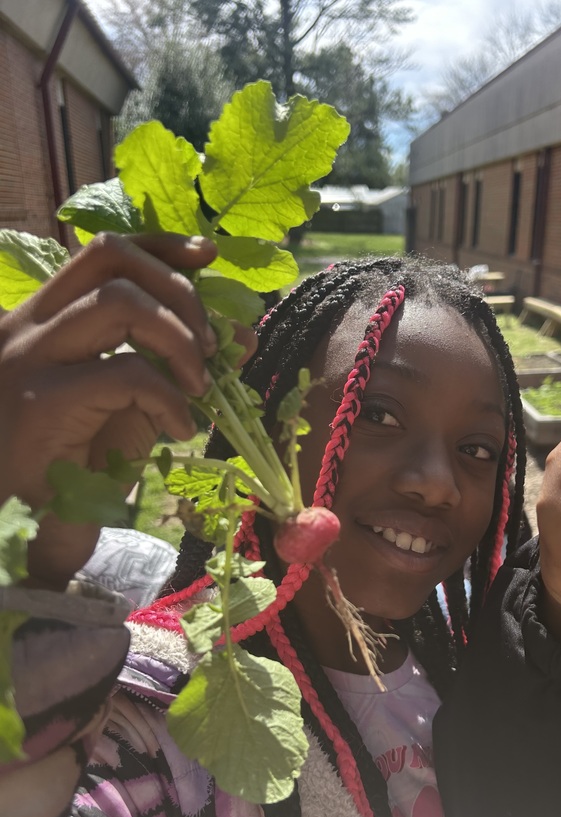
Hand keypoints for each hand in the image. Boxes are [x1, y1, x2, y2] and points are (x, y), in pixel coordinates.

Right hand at [0, 232, 255, 589]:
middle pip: (110, 259)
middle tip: (211, 344)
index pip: (102, 252)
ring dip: (179, 339)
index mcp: (44, 321)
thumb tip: (243, 333)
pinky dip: (170, 397)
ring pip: (119, 303)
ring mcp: (28, 359)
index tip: (206, 256)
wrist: (23, 534)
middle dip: (178, 291)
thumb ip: (175, 364)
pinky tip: (181, 428)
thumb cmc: (75, 469)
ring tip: (199, 385)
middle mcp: (27, 327)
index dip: (159, 245)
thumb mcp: (132, 405)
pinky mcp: (42, 400)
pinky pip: (126, 372)